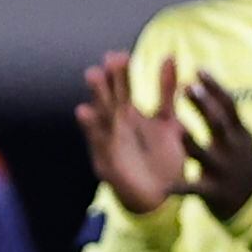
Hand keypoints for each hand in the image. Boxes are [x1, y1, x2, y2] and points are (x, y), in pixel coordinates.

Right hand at [78, 54, 189, 216]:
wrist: (160, 197)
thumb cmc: (162, 158)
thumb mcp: (169, 122)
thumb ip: (168, 93)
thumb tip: (169, 58)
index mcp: (132, 116)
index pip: (125, 90)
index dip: (122, 73)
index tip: (120, 54)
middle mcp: (118, 126)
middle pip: (112, 98)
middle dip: (110, 79)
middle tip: (109, 59)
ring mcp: (112, 142)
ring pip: (103, 115)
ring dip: (97, 95)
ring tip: (93, 75)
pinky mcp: (107, 160)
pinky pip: (98, 141)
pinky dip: (91, 126)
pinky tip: (83, 111)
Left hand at [178, 70, 251, 218]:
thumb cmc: (239, 160)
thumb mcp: (239, 136)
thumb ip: (223, 113)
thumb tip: (205, 80)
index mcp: (239, 133)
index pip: (229, 106)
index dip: (215, 88)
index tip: (199, 70)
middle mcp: (232, 149)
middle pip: (219, 124)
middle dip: (205, 106)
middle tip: (188, 88)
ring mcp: (223, 169)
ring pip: (206, 155)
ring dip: (193, 143)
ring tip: (179, 131)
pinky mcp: (213, 191)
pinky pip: (194, 188)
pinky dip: (179, 187)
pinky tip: (164, 186)